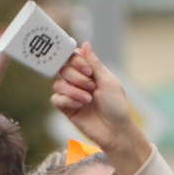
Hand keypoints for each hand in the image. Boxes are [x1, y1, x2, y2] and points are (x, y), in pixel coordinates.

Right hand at [50, 43, 145, 170]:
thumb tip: (85, 43)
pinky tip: (80, 105)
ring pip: (58, 84)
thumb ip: (94, 63)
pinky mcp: (66, 109)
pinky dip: (67, 100)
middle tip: (91, 86)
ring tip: (88, 99)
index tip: (88, 70)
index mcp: (90, 72)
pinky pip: (56, 99)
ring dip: (73, 90)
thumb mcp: (108, 81)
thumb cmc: (117, 106)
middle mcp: (79, 81)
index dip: (76, 61)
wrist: (116, 130)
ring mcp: (71, 95)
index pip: (73, 58)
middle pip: (64, 69)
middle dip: (76, 77)